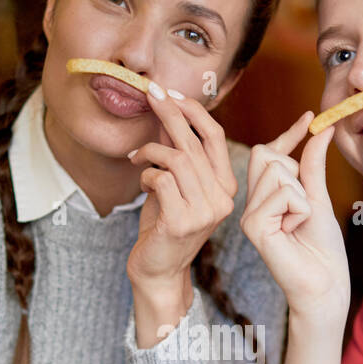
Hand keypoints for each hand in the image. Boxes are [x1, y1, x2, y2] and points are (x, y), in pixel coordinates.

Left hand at [126, 90, 236, 304]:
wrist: (158, 270)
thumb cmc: (164, 225)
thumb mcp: (175, 183)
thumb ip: (176, 151)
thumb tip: (165, 108)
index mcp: (225, 187)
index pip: (215, 136)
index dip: (193, 110)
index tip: (170, 93)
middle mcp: (222, 199)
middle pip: (194, 142)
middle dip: (169, 112)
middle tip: (149, 93)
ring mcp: (204, 212)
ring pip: (177, 158)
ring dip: (150, 150)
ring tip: (137, 157)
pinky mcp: (181, 222)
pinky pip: (161, 179)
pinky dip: (146, 174)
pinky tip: (142, 182)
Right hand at [239, 112, 349, 323]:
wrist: (325, 283)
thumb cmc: (322, 247)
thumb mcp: (319, 198)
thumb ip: (313, 164)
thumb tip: (321, 128)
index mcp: (264, 195)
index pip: (268, 152)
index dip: (289, 134)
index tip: (311, 117)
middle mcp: (251, 202)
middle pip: (267, 155)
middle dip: (295, 174)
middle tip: (302, 208)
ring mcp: (248, 215)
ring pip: (277, 173)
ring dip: (302, 197)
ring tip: (299, 223)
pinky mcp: (252, 227)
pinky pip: (283, 195)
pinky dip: (300, 210)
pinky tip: (294, 231)